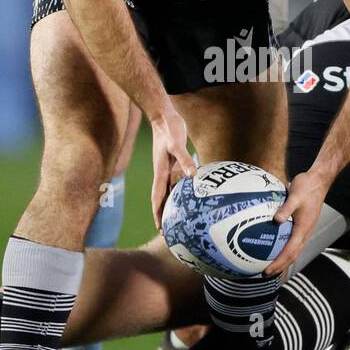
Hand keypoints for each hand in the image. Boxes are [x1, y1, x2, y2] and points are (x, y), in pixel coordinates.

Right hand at [150, 104, 195, 228]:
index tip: (160, 228)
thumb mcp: (177, 144)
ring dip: (172, 205)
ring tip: (178, 219)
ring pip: (169, 192)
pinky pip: (176, 182)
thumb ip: (184, 159)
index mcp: (160, 172)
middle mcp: (162, 173)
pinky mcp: (173, 164)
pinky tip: (190, 196)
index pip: (158, 197)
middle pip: (162, 199)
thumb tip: (192, 175)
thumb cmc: (169, 129)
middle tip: (169, 232)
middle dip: (164, 215)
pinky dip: (181, 191)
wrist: (164, 117)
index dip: (158, 213)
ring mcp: (167, 169)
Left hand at [263, 167, 329, 275]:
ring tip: (270, 266)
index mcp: (303, 229)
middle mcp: (305, 233)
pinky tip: (275, 248)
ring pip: (295, 251)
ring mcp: (306, 230)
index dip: (278, 263)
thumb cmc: (306, 187)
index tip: (266, 271)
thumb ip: (285, 208)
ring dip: (283, 261)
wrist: (319, 181)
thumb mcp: (294, 196)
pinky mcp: (304, 226)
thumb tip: (275, 220)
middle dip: (280, 267)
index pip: (289, 252)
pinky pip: (294, 243)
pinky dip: (286, 250)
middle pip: (293, 256)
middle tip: (264, 274)